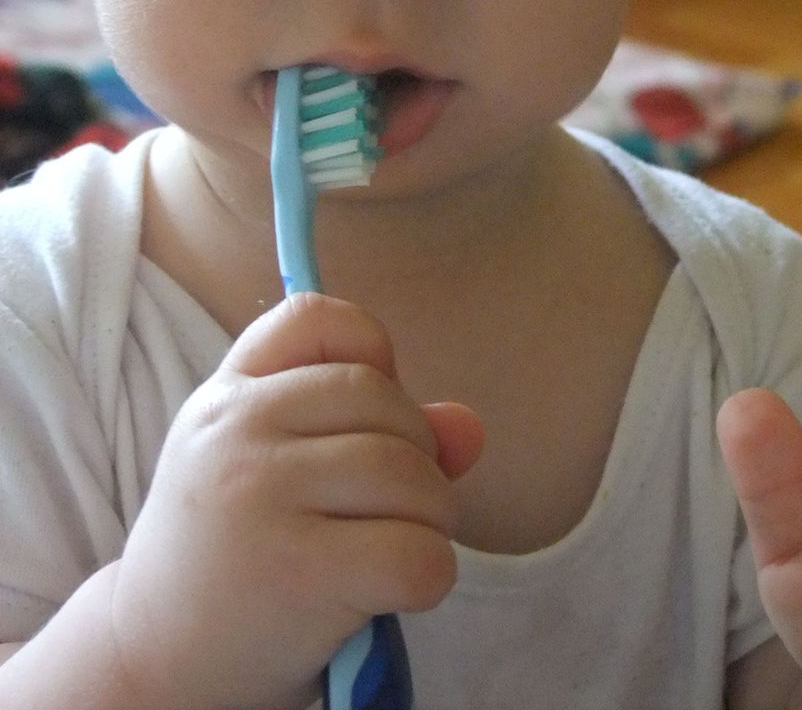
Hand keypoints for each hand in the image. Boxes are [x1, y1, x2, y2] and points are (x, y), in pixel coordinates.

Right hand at [108, 293, 483, 709]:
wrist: (151, 664)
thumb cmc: (229, 557)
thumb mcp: (272, 472)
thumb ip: (366, 432)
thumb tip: (468, 428)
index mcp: (228, 396)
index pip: (316, 318)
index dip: (370, 351)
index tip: (370, 413)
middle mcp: (237, 431)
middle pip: (383, 400)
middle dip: (418, 453)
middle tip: (395, 505)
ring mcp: (262, 498)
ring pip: (410, 474)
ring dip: (432, 517)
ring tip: (396, 544)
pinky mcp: (297, 573)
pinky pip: (417, 554)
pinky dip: (429, 577)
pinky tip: (391, 593)